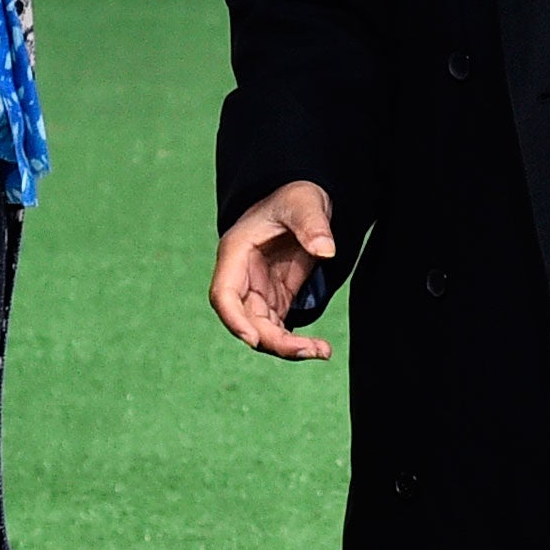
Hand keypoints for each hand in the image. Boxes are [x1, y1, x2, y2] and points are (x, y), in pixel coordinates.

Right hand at [209, 181, 336, 359]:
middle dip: (273, 341)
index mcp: (236, 253)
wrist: (302, 202)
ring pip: (262, 331)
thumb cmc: (295, 198)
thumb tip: (327, 251)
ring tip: (322, 351)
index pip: (223, 294)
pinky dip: (294, 341)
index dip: (234, 320)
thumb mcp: (304, 202)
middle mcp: (241, 277)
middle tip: (311, 350)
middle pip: (245, 321)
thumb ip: (313, 224)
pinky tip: (318, 348)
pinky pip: (278, 328)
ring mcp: (257, 291)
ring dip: (286, 347)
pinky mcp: (275, 299)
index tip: (254, 340)